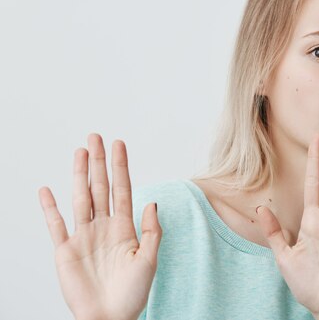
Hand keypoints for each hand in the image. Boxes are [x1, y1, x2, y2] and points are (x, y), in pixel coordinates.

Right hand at [38, 134, 161, 319]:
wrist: (110, 318)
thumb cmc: (132, 294)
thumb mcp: (149, 260)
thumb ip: (152, 231)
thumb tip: (152, 202)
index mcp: (124, 228)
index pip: (122, 189)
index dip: (120, 167)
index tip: (119, 144)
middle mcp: (103, 227)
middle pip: (99, 187)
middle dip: (98, 162)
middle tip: (96, 136)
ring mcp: (83, 237)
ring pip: (80, 199)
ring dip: (78, 175)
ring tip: (80, 152)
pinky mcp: (65, 251)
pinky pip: (55, 225)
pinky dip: (50, 208)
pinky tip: (46, 190)